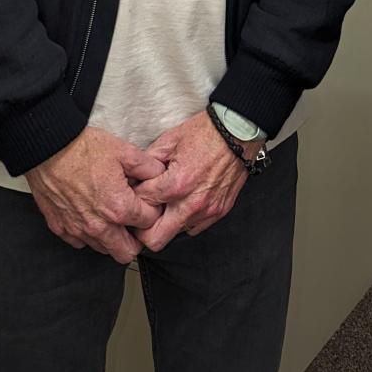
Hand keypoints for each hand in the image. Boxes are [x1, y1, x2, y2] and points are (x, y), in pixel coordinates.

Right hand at [25, 126, 166, 264]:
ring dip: (112, 237)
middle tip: (135, 219)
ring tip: (113, 215)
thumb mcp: (124, 151)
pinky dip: (89, 234)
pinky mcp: (60, 228)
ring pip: (104, 249)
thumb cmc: (84, 149)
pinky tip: (92, 214)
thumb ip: (148, 167)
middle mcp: (98, 226)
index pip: (148, 222)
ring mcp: (77, 230)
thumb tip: (159, 174)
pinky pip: (81, 242)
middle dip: (136, 238)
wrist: (48, 149)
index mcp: (118, 207)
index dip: (153, 210)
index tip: (148, 202)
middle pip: (127, 252)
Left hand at [131, 110, 251, 251]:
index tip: (134, 193)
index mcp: (176, 184)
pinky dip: (186, 219)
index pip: (141, 205)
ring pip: (174, 234)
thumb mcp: (170, 140)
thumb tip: (133, 175)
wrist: (238, 131)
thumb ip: (148, 161)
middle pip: (154, 239)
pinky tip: (185, 201)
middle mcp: (191, 203)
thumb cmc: (206, 132)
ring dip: (167, 222)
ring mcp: (206, 211)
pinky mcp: (219, 212)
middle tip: (143, 213)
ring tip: (167, 203)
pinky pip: (194, 227)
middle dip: (143, 229)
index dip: (133, 197)